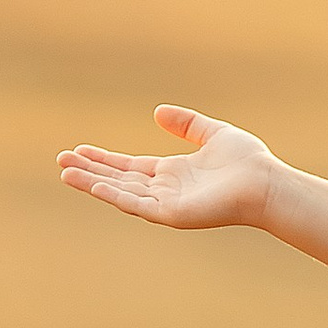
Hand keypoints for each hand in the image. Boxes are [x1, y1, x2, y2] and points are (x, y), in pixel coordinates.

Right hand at [57, 105, 278, 230]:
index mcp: (173, 173)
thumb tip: (158, 112)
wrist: (267, 183)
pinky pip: (137, 205)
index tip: (79, 150)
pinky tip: (93, 186)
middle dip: (90, 171)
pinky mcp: (172, 215)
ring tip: (65, 173)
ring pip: (121, 193)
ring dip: (92, 183)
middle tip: (60, 161)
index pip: (130, 167)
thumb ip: (187, 123)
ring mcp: (167, 205)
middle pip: (119, 180)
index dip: (104, 159)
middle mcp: (166, 190)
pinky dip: (115, 196)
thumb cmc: (248, 161)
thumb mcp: (212, 133)